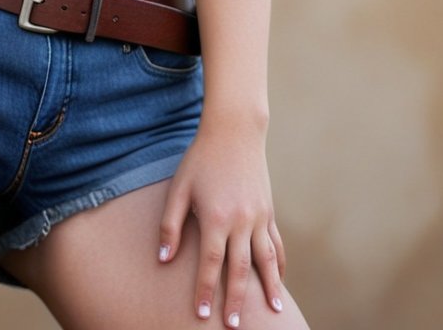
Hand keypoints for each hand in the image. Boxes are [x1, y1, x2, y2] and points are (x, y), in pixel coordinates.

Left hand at [158, 120, 285, 326]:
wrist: (233, 132)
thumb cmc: (200, 159)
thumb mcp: (179, 188)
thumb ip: (170, 225)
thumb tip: (163, 260)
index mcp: (217, 217)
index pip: (212, 264)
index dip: (207, 290)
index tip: (203, 315)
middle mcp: (242, 221)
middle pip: (240, 269)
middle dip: (236, 300)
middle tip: (233, 326)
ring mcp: (259, 216)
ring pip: (266, 260)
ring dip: (269, 288)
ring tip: (273, 311)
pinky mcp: (269, 211)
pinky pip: (276, 243)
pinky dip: (279, 264)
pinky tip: (279, 279)